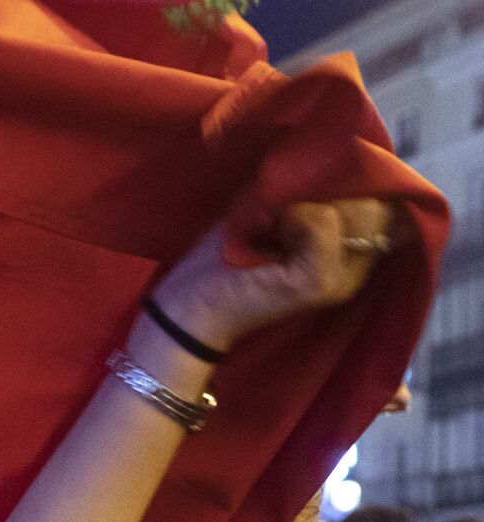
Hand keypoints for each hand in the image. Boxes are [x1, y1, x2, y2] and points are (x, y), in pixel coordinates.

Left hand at [151, 199, 404, 351]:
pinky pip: (327, 221)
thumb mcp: (280, 211)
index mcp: (351, 252)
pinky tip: (270, 235)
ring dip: (311, 205)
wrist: (193, 302)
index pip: (391, 203)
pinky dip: (295, 218)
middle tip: (283, 217)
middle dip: (334, 193)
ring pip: (359, 211)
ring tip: (274, 230)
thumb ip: (320, 192)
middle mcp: (356, 269)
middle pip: (379, 202)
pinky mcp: (320, 281)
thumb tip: (353, 156)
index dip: (363, 185)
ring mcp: (341, 278)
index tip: (315, 193)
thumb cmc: (230, 252)